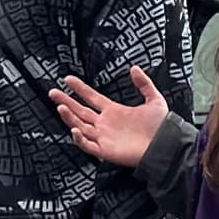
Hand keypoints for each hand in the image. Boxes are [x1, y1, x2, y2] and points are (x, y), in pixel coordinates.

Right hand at [51, 66, 173, 166]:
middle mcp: (105, 124)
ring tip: (60, 106)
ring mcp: (104, 137)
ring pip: (80, 126)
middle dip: (66, 101)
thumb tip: (134, 68)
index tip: (68, 79)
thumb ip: (144, 83)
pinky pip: (87, 145)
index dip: (79, 88)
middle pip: (80, 111)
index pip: (91, 97)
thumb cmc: (161, 127)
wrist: (166, 146)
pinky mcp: (105, 150)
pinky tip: (74, 128)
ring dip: (69, 116)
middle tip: (53, 92)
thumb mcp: (154, 100)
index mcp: (114, 111)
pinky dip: (79, 138)